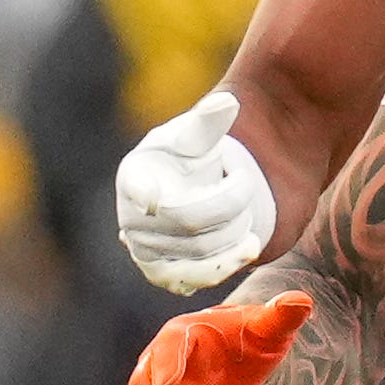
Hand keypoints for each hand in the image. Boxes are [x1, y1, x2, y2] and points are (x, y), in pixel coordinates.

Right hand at [113, 87, 275, 293]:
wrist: (203, 190)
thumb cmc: (198, 155)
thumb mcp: (203, 132)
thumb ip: (212, 119)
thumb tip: (226, 104)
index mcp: (135, 175)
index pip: (137, 187)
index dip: (143, 195)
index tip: (152, 200)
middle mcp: (132, 217)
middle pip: (186, 220)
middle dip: (227, 203)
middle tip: (248, 183)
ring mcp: (146, 251)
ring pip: (197, 253)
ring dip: (233, 235)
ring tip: (252, 216)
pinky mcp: (165, 274)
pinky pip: (194, 280)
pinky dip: (226, 266)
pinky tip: (249, 248)